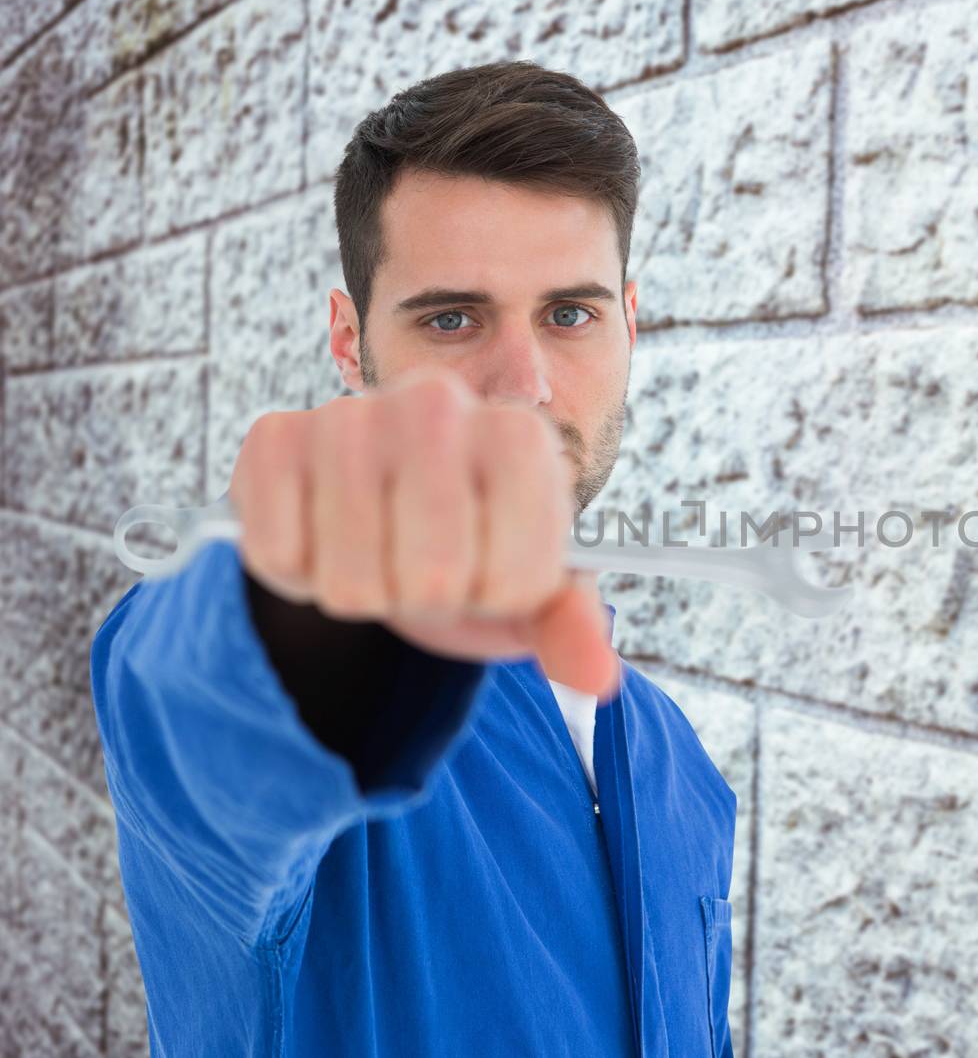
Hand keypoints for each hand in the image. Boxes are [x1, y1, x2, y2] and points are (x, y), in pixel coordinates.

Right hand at [227, 365, 617, 696]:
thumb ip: (572, 630)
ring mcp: (352, 413)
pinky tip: (323, 535)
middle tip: (425, 567)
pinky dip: (300, 574)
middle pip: (430, 580)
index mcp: (521, 436)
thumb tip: (597, 679)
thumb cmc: (474, 552)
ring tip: (378, 551)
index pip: (514, 580)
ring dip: (362, 592)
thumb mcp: (535, 593)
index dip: (495, 600)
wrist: (385, 515)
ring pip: (351, 579)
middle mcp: (440, 403)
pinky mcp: (274, 436)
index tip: (488, 569)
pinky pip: (281, 557)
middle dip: (426, 600)